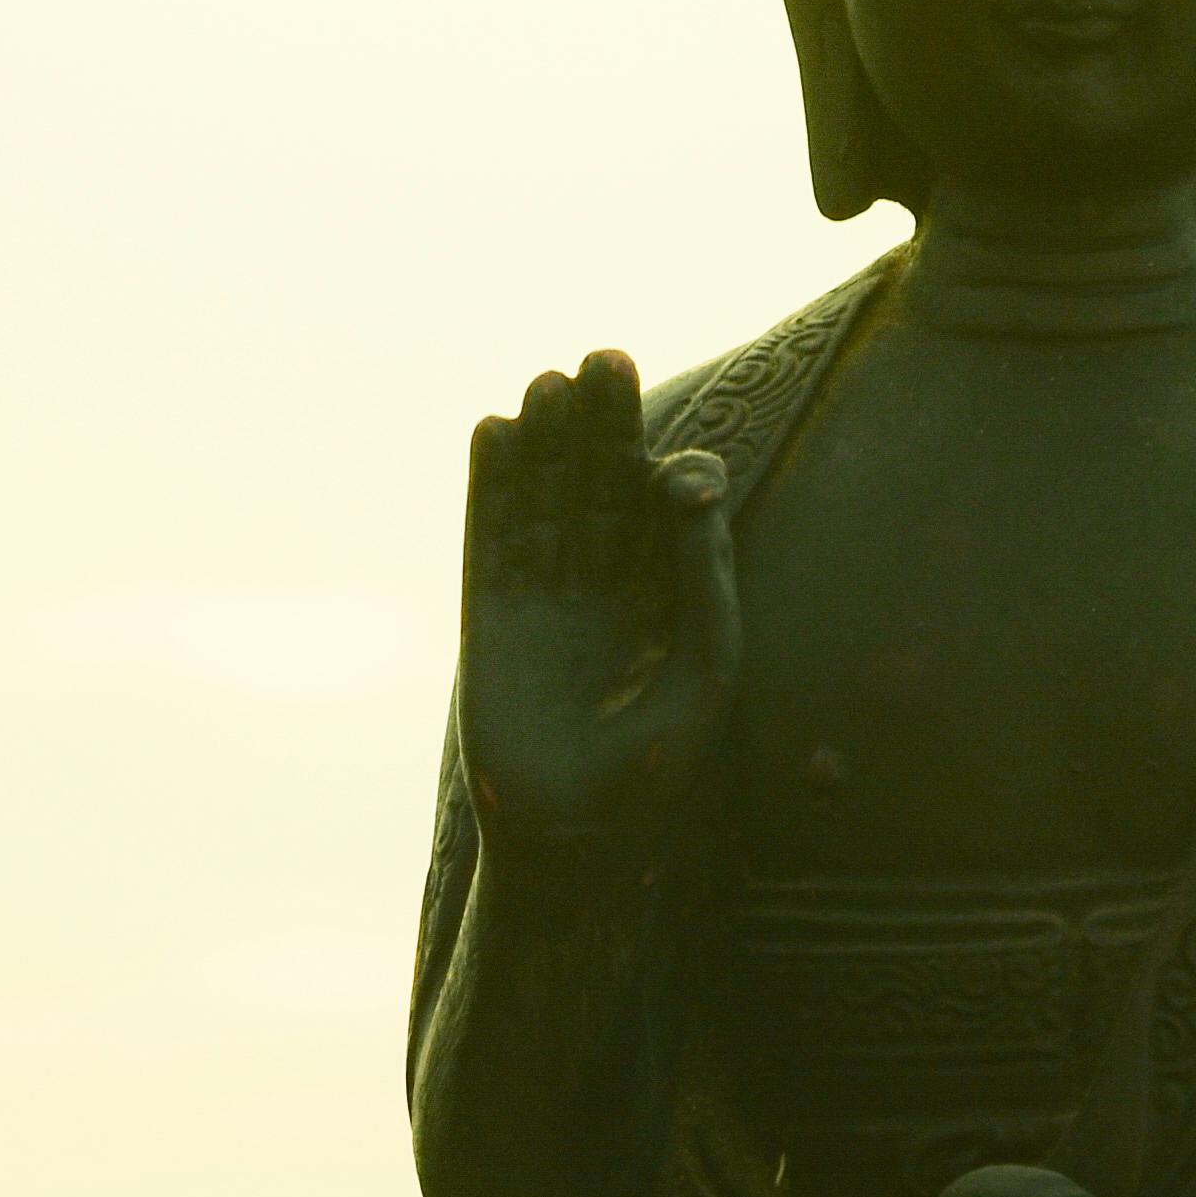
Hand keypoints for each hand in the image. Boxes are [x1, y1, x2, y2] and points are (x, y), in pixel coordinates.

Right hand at [457, 349, 737, 861]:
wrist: (577, 838)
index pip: (670, 509)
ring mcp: (547, 594)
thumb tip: (690, 482)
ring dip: (546, 441)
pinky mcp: (490, 613)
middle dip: (605, 426)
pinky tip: (493, 430)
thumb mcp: (705, 667)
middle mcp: (608, 583)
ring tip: (548, 382)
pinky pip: (491, 534)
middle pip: (605, 483)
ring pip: (546, 498)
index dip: (671, 476)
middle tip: (605, 358)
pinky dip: (491, 484)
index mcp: (669, 593)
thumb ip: (705, 576)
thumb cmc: (660, 767)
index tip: (675, 475)